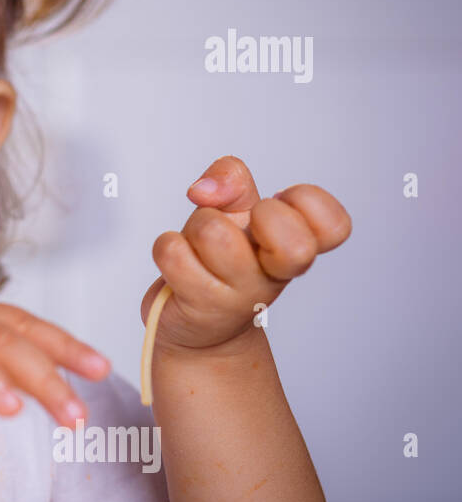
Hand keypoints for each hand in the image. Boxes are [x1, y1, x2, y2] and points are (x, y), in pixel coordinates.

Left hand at [140, 155, 351, 352]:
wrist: (195, 321)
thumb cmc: (220, 258)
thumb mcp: (234, 210)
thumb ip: (233, 180)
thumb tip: (207, 189)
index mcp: (295, 246)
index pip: (335, 225)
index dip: (305, 200)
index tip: (274, 203)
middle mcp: (275, 275)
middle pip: (295, 245)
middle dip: (258, 215)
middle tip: (241, 228)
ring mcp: (240, 296)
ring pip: (215, 232)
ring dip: (196, 227)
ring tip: (199, 245)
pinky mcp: (199, 306)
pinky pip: (172, 251)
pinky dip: (167, 247)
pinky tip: (179, 263)